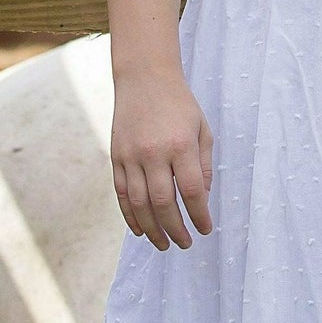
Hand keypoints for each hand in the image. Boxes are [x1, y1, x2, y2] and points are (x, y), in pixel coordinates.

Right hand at [111, 69, 213, 249]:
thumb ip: (203, 164)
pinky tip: (140, 230)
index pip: (191, 190)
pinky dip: (130, 215)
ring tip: (164, 244)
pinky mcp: (116, 157)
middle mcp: (154, 152)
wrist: (144, 78)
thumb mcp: (202, 129)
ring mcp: (131, 156)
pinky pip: (122, 193)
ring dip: (152, 229)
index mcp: (180, 145)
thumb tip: (203, 197)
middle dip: (175, 228)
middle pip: (163, 202)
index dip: (199, 215)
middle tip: (184, 243)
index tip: (205, 229)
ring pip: (139, 203)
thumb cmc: (179, 104)